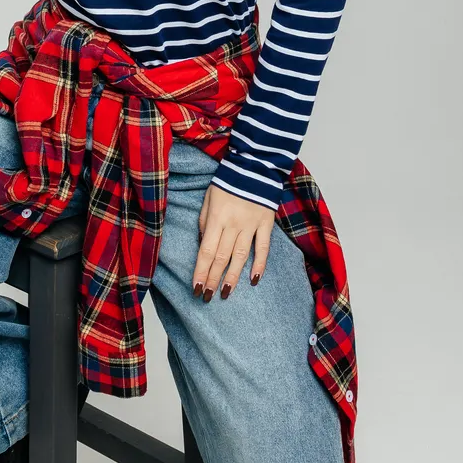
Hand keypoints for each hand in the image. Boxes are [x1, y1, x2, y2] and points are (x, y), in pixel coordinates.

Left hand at [192, 182, 275, 301]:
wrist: (254, 165)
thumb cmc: (226, 182)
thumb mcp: (208, 199)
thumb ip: (204, 222)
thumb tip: (204, 245)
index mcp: (216, 217)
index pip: (207, 250)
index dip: (201, 270)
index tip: (196, 287)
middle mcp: (233, 224)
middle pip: (222, 257)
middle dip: (212, 279)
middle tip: (207, 297)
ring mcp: (251, 225)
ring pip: (241, 256)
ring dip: (233, 277)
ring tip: (225, 293)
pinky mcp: (266, 223)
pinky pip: (263, 247)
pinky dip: (259, 264)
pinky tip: (253, 280)